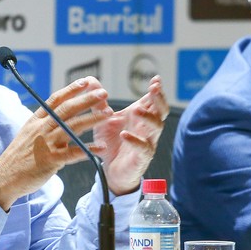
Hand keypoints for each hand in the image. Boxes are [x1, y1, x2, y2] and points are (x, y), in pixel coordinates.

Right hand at [0, 77, 112, 209]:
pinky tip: (101, 148)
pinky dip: (88, 150)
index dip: (71, 90)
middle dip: (86, 99)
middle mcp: (42, 129)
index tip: (85, 82)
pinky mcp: (51, 160)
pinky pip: (73, 153)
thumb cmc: (18, 157)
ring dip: (92, 118)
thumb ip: (46, 124)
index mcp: (36, 121)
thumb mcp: (28, 134)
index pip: (55, 100)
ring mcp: (47, 144)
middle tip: (103, 93)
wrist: (4, 177)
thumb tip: (67, 116)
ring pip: (73, 127)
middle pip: (67, 109)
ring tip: (108, 113)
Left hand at [92, 75, 168, 195]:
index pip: (153, 100)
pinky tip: (124, 135)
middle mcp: (147, 127)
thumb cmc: (111, 142)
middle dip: (159, 99)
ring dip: (148, 117)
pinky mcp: (142, 157)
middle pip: (161, 111)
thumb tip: (90, 79)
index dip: (157, 90)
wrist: (110, 170)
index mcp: (140, 116)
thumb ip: (98, 101)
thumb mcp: (102, 119)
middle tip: (154, 88)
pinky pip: (143, 147)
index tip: (156, 79)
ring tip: (137, 110)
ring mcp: (147, 142)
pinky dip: (135, 140)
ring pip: (156, 127)